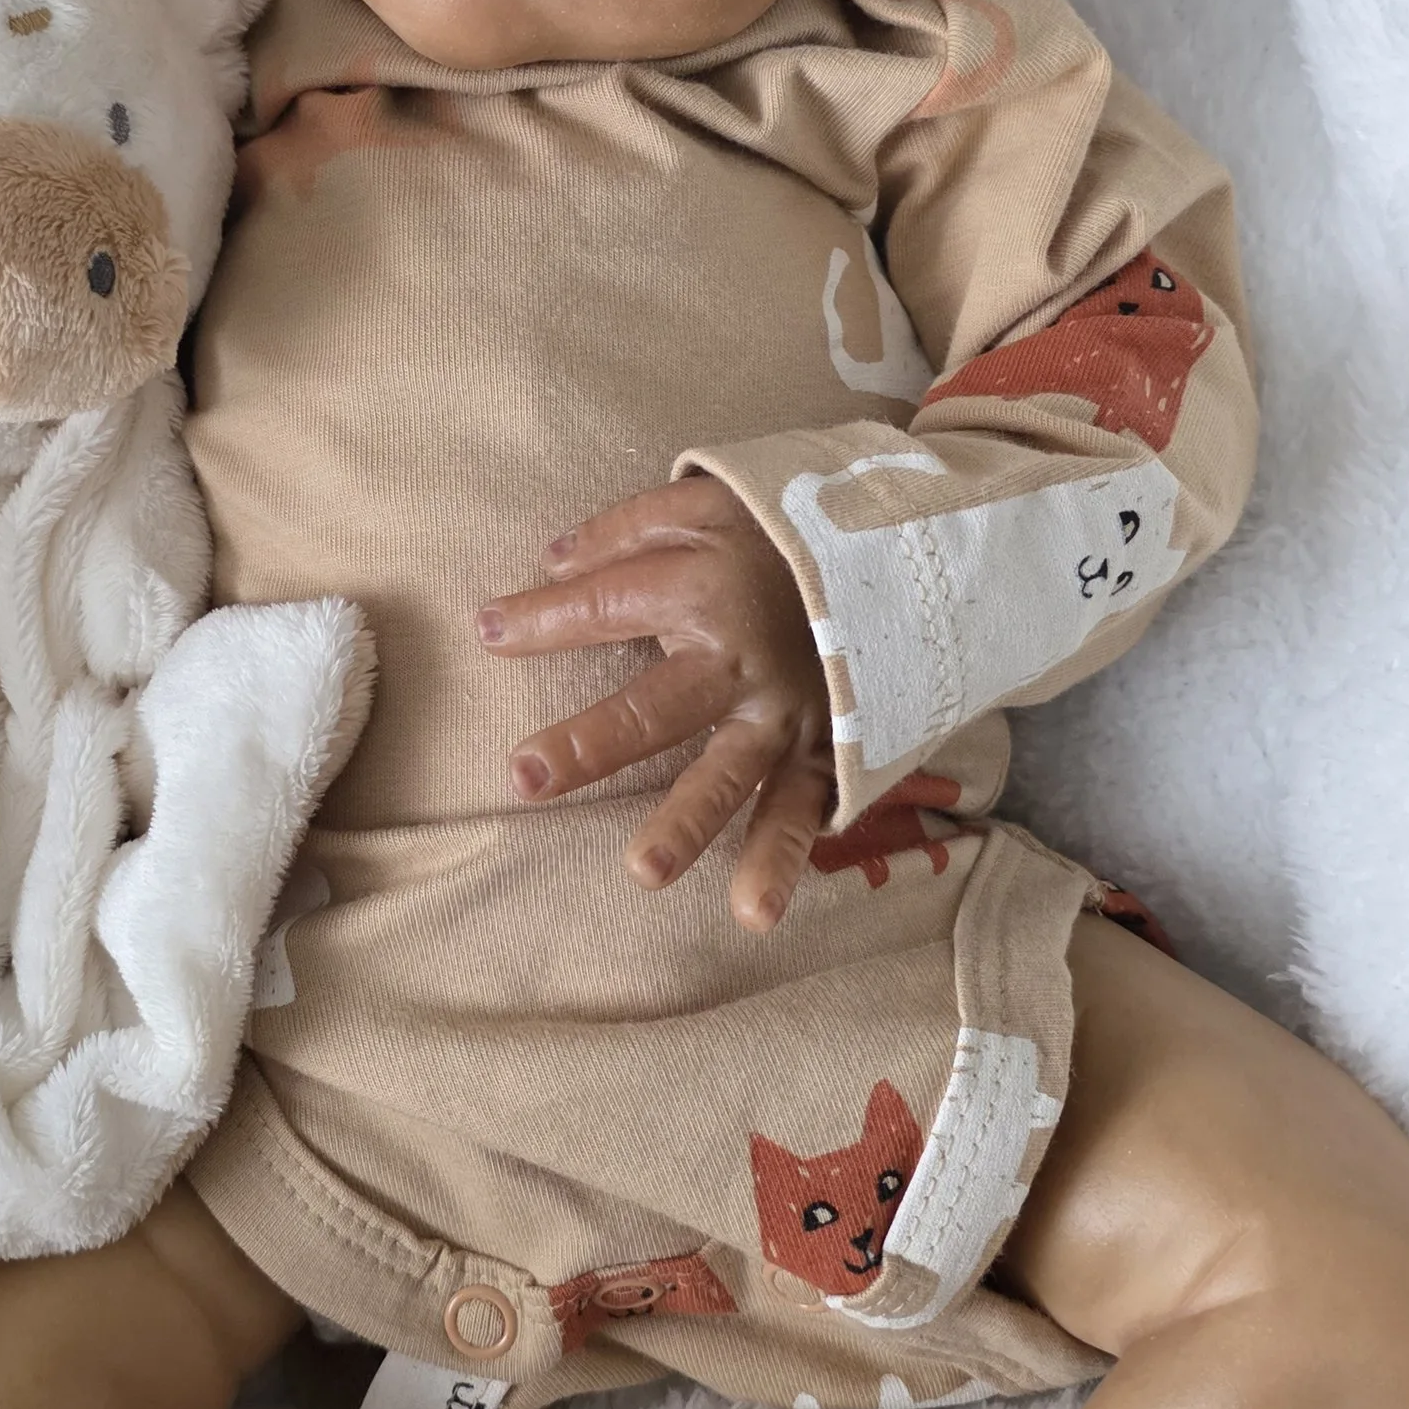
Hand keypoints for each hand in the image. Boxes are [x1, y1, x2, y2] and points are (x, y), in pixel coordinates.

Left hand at [476, 476, 834, 932]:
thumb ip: (628, 528)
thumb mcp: (713, 498)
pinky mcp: (828, 752)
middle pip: (655, 706)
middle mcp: (743, 660)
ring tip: (643, 873)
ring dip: (689, 824)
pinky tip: (754, 911)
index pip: (604, 605)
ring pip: (731, 774)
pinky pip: (804, 811)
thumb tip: (549, 560)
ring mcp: (787, 714)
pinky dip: (784, 859)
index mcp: (706, 588)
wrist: (920, 546)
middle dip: (591, 743)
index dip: (540, 618)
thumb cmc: (793, 529)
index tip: (488, 630)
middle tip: (524, 776)